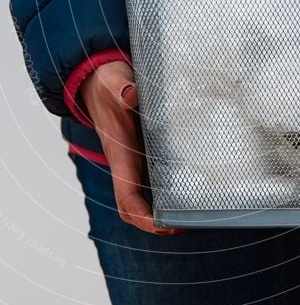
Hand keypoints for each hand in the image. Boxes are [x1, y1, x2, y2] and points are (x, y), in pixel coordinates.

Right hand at [79, 60, 178, 234]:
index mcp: (119, 154)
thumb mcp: (115, 83)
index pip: (127, 198)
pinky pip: (154, 176)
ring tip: (194, 211)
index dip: (144, 217)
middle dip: (155, 223)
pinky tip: (192, 182)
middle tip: (187, 223)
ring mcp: (135, 158)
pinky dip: (168, 187)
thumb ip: (122, 89)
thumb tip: (130, 95)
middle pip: (135, 206)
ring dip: (163, 208)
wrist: (99, 79)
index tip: (166, 225)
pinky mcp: (144, 149)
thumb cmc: (108, 84)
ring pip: (145, 194)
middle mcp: (127, 162)